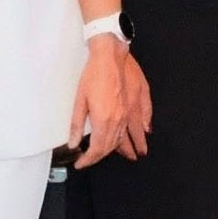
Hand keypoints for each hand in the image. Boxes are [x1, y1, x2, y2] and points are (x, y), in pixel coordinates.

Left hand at [70, 40, 147, 167]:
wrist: (109, 55)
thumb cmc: (94, 74)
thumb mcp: (79, 100)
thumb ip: (76, 125)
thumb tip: (73, 142)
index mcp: (104, 121)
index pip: (98, 149)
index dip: (89, 159)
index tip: (82, 163)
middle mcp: (120, 119)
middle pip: (114, 145)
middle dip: (106, 155)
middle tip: (98, 159)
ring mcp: (131, 110)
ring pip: (130, 134)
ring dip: (130, 146)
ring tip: (134, 154)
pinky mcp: (139, 99)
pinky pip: (143, 118)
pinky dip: (142, 128)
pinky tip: (144, 131)